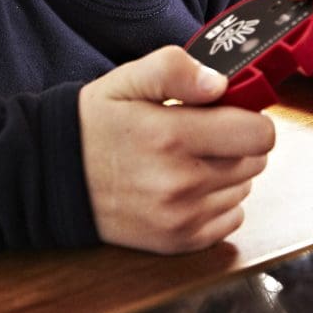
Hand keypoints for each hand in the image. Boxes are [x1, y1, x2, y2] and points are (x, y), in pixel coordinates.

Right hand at [80, 45, 275, 253]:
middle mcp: (181, 183)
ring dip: (228, 173)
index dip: (250, 116)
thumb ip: (175, 70)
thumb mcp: (127, 79)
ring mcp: (181, 218)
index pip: (258, 134)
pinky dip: (219, 202)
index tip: (228, 111)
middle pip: (255, 161)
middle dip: (238, 142)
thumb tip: (219, 83)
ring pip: (244, 190)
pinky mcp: (178, 242)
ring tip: (191, 159)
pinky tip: (190, 187)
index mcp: (172, 136)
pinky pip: (230, 220)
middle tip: (204, 133)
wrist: (53, 177)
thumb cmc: (94, 124)